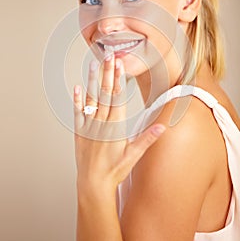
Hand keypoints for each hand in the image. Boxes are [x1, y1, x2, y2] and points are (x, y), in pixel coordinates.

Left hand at [74, 54, 165, 192]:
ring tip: (93, 65)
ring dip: (92, 81)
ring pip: (91, 99)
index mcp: (115, 126)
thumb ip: (148, 138)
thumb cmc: (115, 170)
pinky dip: (77, 99)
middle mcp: (101, 123)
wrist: (93, 184)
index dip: (118, 78)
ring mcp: (88, 126)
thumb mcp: (134, 155)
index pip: (117, 97)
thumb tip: (163, 126)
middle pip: (105, 93)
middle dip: (107, 73)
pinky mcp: (79, 132)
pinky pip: (78, 112)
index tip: (119, 64)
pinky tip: (77, 87)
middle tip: (108, 56)